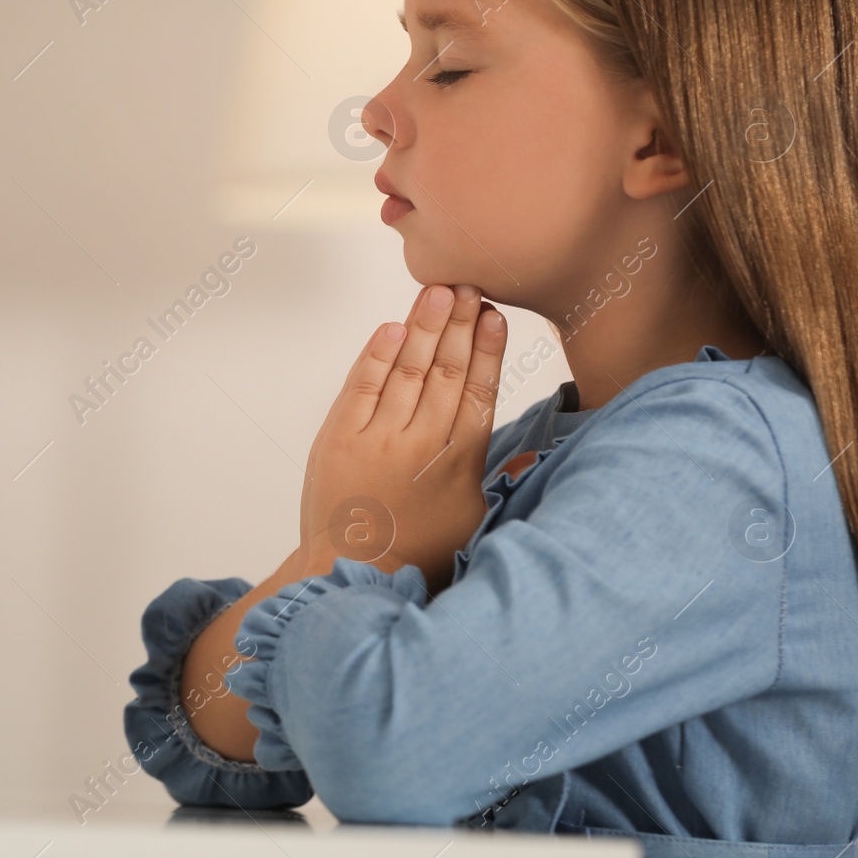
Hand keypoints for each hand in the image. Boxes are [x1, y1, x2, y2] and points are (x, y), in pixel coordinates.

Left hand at [298, 284, 506, 591]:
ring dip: (425, 327)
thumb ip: (487, 471)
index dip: (487, 351)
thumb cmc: (416, 548)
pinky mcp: (339, 439)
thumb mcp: (469, 515)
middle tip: (469, 285)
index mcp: (458, 462)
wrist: (351, 571)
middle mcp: (420, 444)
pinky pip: (362, 386)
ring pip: (408, 371)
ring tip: (439, 292)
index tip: (495, 316)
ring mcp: (378, 439)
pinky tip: (393, 329)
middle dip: (459, 325)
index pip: (478, 393)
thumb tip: (518, 446)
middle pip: (446, 371)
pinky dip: (378, 356)